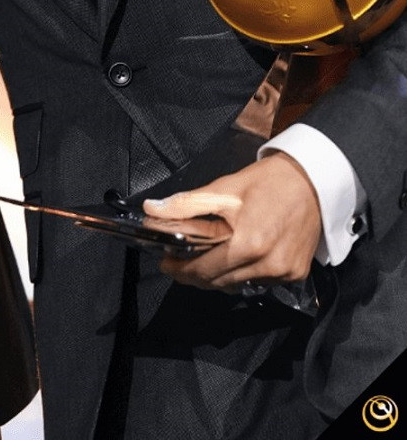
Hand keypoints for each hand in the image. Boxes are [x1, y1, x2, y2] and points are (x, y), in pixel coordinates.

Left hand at [143, 152, 320, 291]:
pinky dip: (243, 273)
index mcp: (248, 244)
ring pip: (238, 285)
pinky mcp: (296, 274)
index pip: (204, 271)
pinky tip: (235, 256)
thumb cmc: (267, 181)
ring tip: (205, 256)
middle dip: (195, 274)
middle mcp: (268, 265)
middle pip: (219, 283)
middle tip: (179, 260)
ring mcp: (284, 273)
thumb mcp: (224, 188)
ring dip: (218, 275)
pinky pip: (259, 282)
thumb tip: (151, 210)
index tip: (166, 262)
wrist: (313, 181)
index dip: (181, 270)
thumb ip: (186, 204)